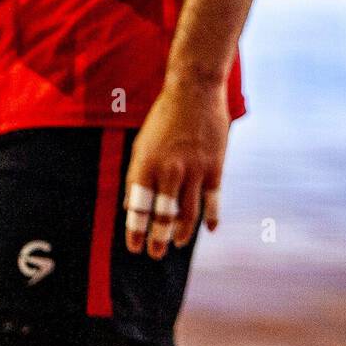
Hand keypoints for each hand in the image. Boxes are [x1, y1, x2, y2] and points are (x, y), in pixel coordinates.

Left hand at [123, 77, 230, 258]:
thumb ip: (138, 174)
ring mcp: (193, 170)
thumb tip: (131, 205)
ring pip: (187, 213)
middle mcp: (169, 170)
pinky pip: (212, 201)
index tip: (135, 248)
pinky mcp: (214, 167)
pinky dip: (211, 218)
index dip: (136, 230)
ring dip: (181, 232)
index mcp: (146, 163)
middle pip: (163, 215)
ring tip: (176, 242)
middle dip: (158, 238)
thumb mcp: (142, 143)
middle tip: (155, 254)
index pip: (138, 207)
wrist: (194, 91)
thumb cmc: (164, 117)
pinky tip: (209, 229)